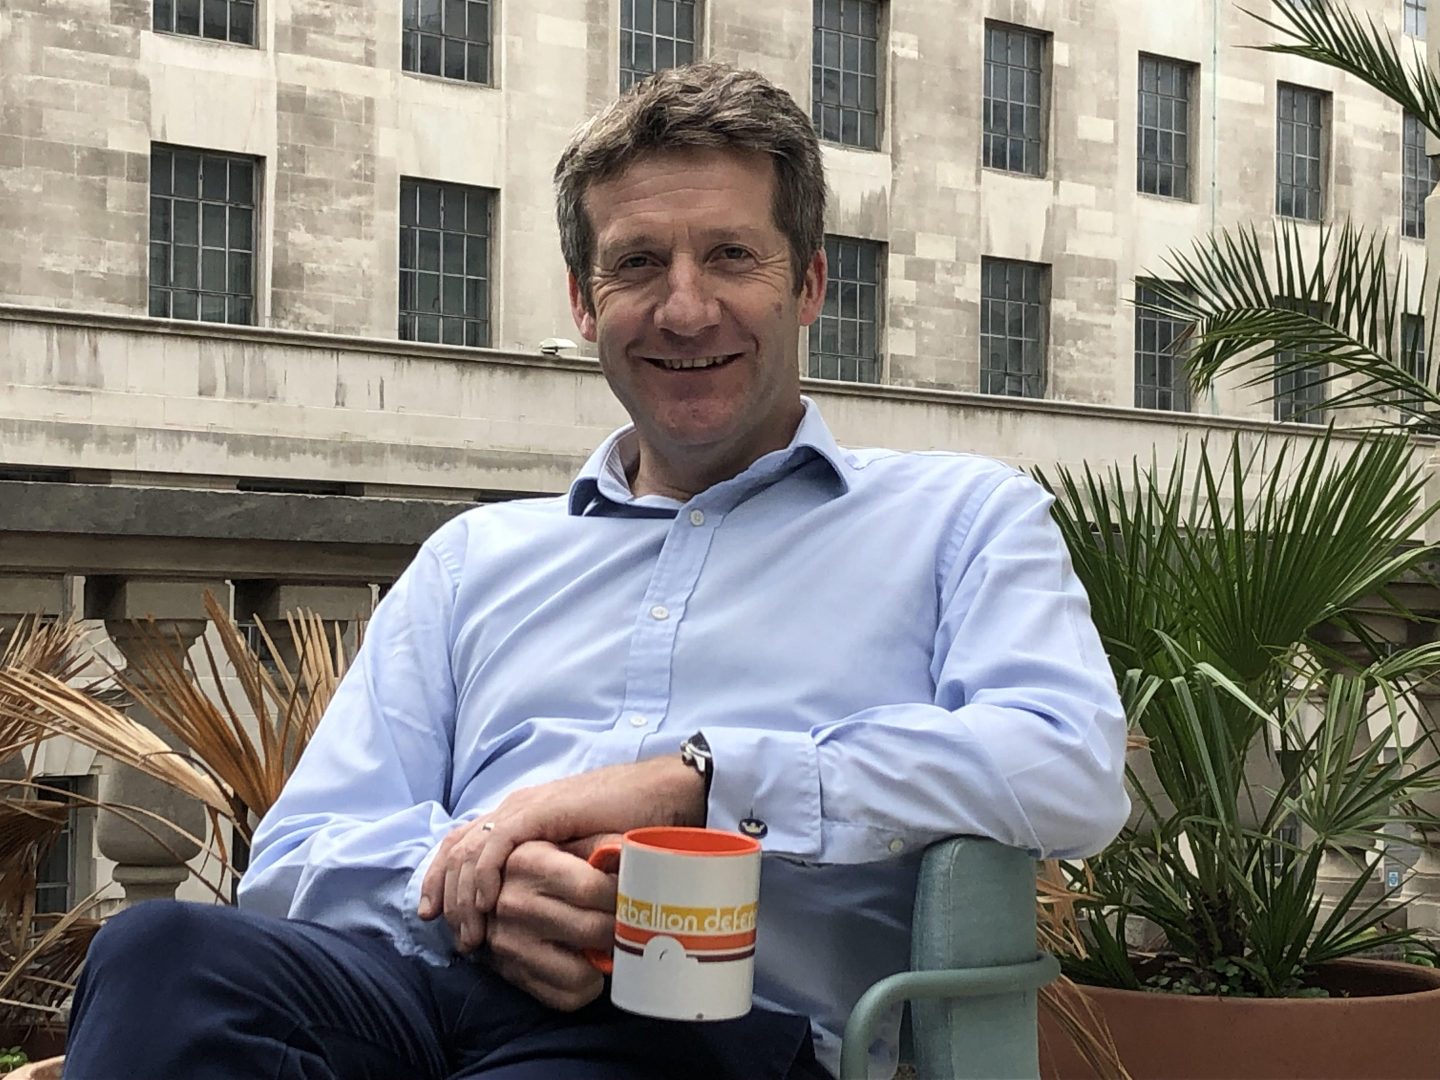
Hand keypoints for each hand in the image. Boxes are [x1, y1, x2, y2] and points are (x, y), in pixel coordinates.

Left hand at [417, 756, 703, 947]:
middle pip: (456, 849)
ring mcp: (524, 808)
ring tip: (470, 934)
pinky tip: (488, 906)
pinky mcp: (540, 812)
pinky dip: (485, 876)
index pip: (462, 844)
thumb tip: (525, 909)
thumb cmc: (626, 825)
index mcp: (518, 816)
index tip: (434, 915)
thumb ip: (548, 869)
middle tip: (449, 934)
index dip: (440, 878)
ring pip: (470, 851)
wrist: (659, 795)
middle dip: (442, 892)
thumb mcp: (575, 855)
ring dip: (463, 896)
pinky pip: (497, 846)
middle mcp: (514, 809)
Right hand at [483, 840, 617, 1010]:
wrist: (479, 891)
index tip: (629, 892)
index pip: (590, 888)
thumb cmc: (538, 862)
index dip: (620, 893)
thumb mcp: (560, 840)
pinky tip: (587, 962)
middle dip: (620, 927)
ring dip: (602, 960)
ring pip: (581, 972)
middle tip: (627, 919)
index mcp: (530, 862)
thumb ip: (598, 844)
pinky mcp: (514, 975)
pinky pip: (566, 997)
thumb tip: (639, 854)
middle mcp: (516, 905)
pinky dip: (586, 985)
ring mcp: (512, 945)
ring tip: (605, 940)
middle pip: (593, 929)